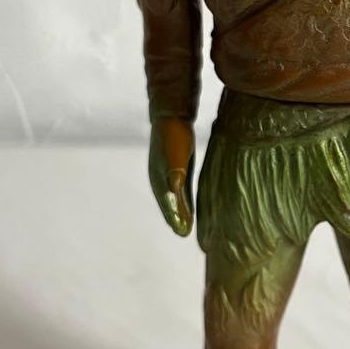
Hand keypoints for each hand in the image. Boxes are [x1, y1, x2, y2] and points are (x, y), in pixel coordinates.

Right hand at [148, 117, 194, 236]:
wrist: (173, 115)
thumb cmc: (175, 134)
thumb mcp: (177, 153)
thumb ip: (175, 171)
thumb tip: (174, 189)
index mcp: (159, 178)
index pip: (166, 203)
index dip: (174, 218)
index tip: (183, 233)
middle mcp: (160, 178)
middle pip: (168, 203)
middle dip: (175, 218)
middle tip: (184, 234)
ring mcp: (167, 173)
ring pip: (174, 197)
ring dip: (180, 210)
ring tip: (187, 226)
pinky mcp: (177, 167)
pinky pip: (180, 189)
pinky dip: (184, 199)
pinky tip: (190, 206)